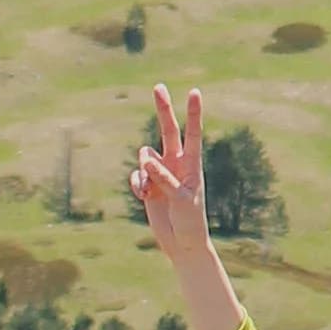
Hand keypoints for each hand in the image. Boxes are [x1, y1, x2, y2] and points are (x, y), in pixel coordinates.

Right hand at [133, 83, 241, 329]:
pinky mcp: (148, 185)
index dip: (193, 113)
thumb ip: (164, 178)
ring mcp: (162, 173)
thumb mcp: (180, 199)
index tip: (195, 92)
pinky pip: (136, 175)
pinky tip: (144, 197)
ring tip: (151, 192)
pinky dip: (136, 184)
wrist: (182, 243)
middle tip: (159, 86)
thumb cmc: (190, 221)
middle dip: (163, 109)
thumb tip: (147, 157)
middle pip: (168, 130)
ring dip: (143, 172)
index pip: (192, 133)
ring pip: (144, 157)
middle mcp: (177, 163)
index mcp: (192, 164)